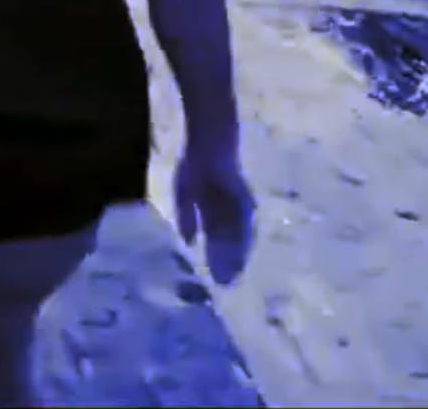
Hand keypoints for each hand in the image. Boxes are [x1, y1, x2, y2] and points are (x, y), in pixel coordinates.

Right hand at [174, 136, 255, 285]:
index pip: (216, 241)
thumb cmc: (195, 163)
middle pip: (229, 243)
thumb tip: (188, 242)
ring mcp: (238, 207)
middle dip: (227, 263)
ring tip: (232, 274)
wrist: (209, 142)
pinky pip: (244, 224)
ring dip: (236, 256)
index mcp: (213, 212)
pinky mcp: (244, 200)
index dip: (216, 259)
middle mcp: (229, 213)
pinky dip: (242, 240)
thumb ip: (186, 218)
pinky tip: (240, 254)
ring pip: (238, 238)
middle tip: (226, 285)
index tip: (216, 280)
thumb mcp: (184, 193)